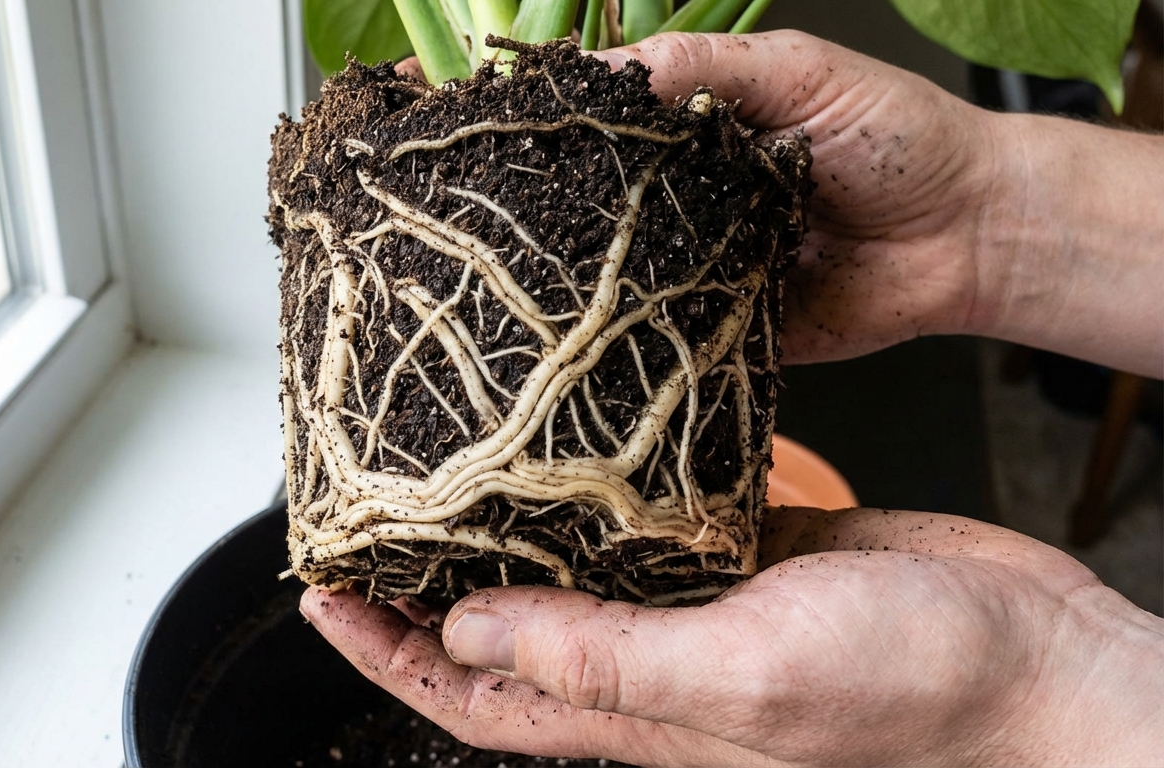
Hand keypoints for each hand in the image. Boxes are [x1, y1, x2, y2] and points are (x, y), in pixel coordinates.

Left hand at [300, 507, 1163, 765]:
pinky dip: (598, 485)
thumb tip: (469, 633)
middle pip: (500, 624)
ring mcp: (694, 603)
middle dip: (425, 576)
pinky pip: (648, 519)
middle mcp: (647, 662)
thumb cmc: (912, 696)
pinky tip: (570, 439)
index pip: (467, 688)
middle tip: (368, 509)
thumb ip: (600, 661)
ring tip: (445, 461)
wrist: (1031, 659)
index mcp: (630, 710)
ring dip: (501, 524)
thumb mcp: (737, 683)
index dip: (383, 648)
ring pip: (566, 566)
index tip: (323, 590)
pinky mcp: (744, 550)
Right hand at [588, 32, 1163, 374]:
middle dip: (579, 215)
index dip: (573, 137)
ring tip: (571, 273)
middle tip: (537, 217)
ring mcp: (708, 268)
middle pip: (612, 211)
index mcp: (700, 135)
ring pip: (635, 278)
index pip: (614, 135)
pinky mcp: (731, 329)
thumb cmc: (901, 137)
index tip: (526, 141)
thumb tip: (603, 71)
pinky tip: (629, 324)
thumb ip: (703, 67)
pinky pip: (680, 336)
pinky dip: (659, 333)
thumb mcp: (798, 72)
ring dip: (612, 278)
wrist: (973, 232)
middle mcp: (693, 202)